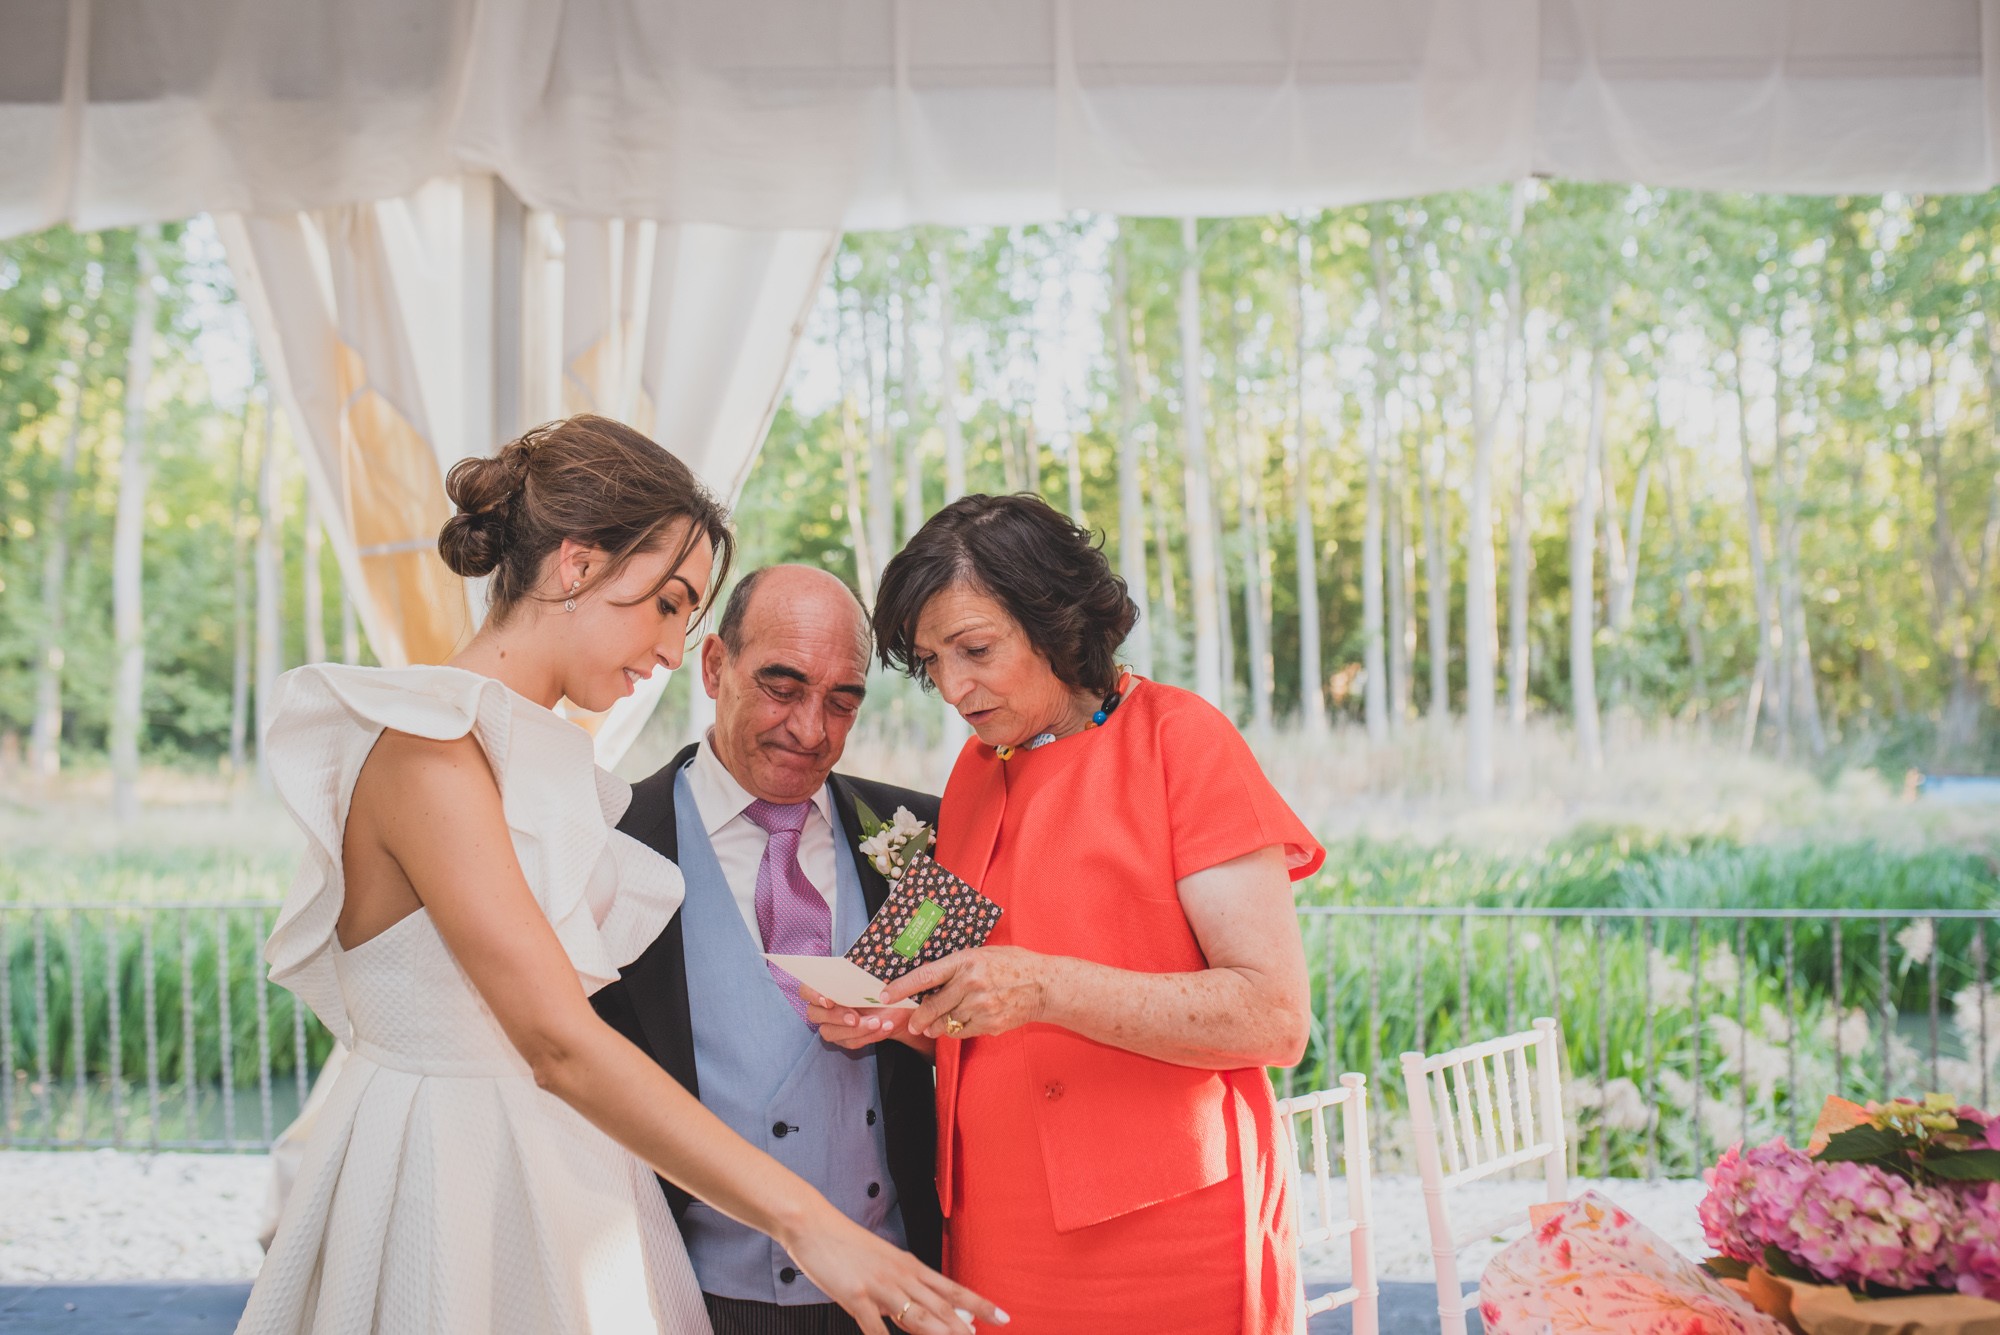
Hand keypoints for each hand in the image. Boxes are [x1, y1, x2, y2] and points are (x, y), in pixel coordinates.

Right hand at [783, 1203, 1006, 1334]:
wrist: (813, 1225)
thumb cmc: (848, 1247)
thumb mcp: (884, 1265)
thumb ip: (905, 1291)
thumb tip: (924, 1317)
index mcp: (911, 1267)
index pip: (954, 1290)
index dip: (980, 1305)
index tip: (1004, 1317)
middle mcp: (901, 1276)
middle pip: (942, 1307)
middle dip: (964, 1328)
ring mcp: (879, 1286)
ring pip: (917, 1316)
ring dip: (938, 1334)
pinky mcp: (855, 1295)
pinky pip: (874, 1327)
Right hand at [801, 988, 934, 1057]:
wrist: (896, 1005)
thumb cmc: (881, 986)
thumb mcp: (875, 977)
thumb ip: (863, 975)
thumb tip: (862, 973)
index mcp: (825, 986)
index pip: (806, 990)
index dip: (812, 994)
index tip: (828, 1000)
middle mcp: (823, 1007)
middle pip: (814, 1014)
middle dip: (836, 1016)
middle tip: (855, 1018)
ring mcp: (831, 1025)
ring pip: (830, 1032)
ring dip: (855, 1030)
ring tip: (878, 1022)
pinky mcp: (844, 1039)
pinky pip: (850, 1042)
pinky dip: (869, 1036)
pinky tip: (885, 1027)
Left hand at [881, 947, 1055, 1041]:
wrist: (1044, 984)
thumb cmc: (1012, 964)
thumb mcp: (982, 954)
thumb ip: (956, 966)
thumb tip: (928, 979)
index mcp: (966, 960)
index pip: (925, 976)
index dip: (901, 988)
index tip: (885, 995)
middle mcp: (971, 983)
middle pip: (932, 1006)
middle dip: (917, 1017)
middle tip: (912, 1022)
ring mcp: (981, 1006)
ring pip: (945, 1023)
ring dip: (935, 1026)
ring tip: (932, 1026)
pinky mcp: (990, 1023)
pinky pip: (963, 1032)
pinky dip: (957, 1030)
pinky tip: (961, 1023)